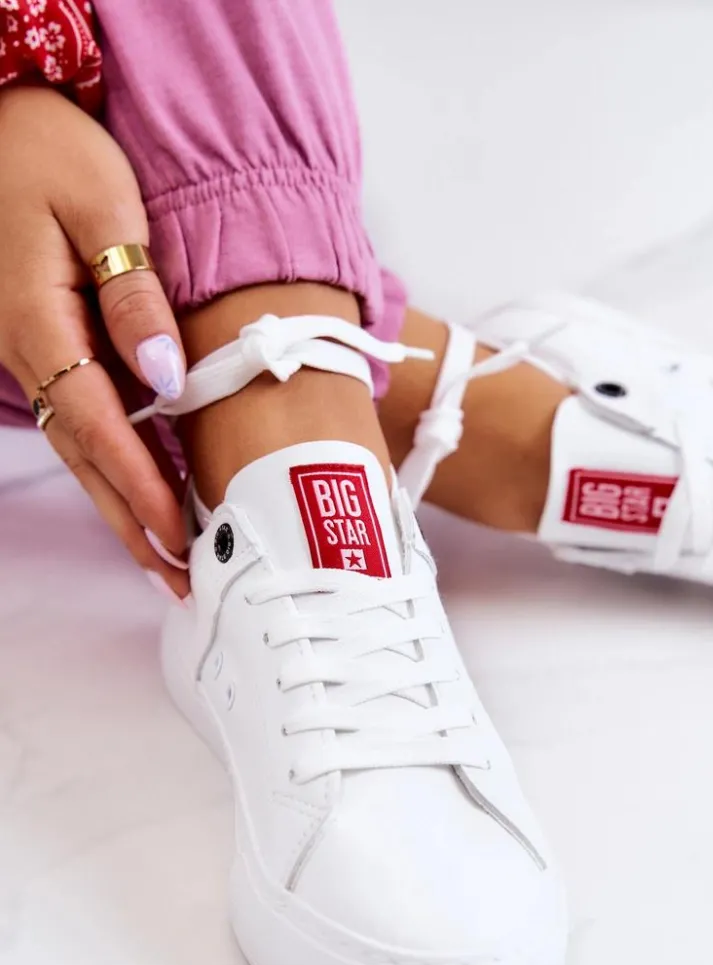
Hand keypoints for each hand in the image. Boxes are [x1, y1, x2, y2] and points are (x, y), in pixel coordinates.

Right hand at [0, 86, 188, 595]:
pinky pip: (82, 418)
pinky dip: (114, 464)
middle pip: (87, 457)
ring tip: (165, 558)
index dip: (141, 486)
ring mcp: (31, 352)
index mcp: (40, 323)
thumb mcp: (102, 206)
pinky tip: (143, 491)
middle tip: (177, 579)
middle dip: (132, 523)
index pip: (100, 427)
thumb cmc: (48, 150)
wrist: (1, 120)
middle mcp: (29, 351)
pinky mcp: (43, 344)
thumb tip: (164, 375)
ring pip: (82, 446)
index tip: (179, 534)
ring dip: (123, 505)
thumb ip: (134, 295)